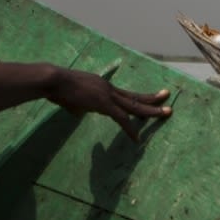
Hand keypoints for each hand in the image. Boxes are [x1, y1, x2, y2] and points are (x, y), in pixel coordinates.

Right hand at [47, 69, 172, 141]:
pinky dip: (130, 128)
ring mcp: (107, 95)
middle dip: (153, 99)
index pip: (125, 94)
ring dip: (151, 111)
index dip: (139, 98)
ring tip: (166, 113)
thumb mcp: (71, 98)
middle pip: (135, 96)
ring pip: (134, 105)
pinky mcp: (103, 103)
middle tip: (167, 98)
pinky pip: (121, 118)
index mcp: (103, 87)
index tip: (151, 99)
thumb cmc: (56, 89)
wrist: (53, 80)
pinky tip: (137, 138)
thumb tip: (78, 111)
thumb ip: (79, 105)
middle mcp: (108, 88)